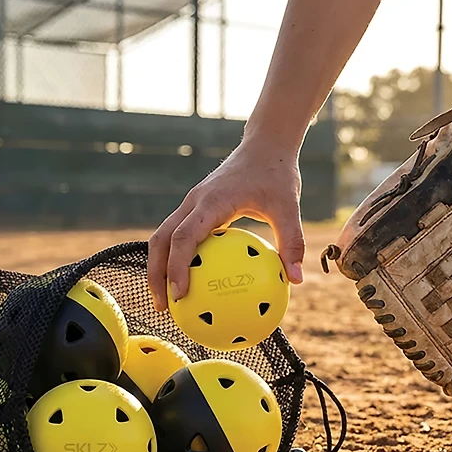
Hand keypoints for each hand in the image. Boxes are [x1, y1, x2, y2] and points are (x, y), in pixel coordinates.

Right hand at [147, 133, 305, 311]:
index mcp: (211, 202)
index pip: (184, 237)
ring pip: (161, 237)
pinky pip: (176, 235)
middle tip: (164, 306)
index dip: (177, 267)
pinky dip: (173, 258)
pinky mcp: (193, 208)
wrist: (264, 145)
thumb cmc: (276, 175)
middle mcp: (193, 202)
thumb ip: (291, 242)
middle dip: (155, 274)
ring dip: (158, 268)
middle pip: (160, 240)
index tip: (180, 295)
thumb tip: (296, 280)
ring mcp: (189, 204)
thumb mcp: (289, 207)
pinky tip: (187, 281)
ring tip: (166, 299)